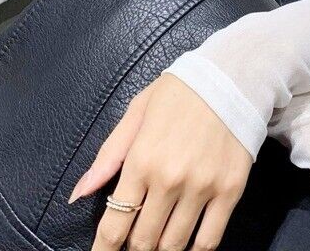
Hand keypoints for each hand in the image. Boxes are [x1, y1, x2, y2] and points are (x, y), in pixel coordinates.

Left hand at [69, 72, 252, 250]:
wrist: (231, 77)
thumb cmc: (180, 92)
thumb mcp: (137, 112)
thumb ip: (108, 156)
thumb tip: (79, 193)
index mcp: (142, 159)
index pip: (115, 225)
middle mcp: (170, 179)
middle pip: (143, 241)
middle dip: (133, 248)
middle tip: (134, 241)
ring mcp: (202, 187)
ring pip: (174, 245)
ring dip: (161, 249)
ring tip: (158, 239)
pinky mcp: (230, 190)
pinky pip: (209, 240)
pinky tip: (187, 246)